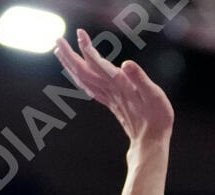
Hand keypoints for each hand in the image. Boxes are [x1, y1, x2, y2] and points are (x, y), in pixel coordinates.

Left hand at [54, 29, 173, 141]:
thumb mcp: (154, 95)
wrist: (151, 142)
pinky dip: (79, 78)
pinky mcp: (111, 103)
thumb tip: (126, 63)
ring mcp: (109, 98)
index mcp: (119, 85)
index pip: (97, 64)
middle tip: (57, 39)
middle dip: (69, 55)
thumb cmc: (157, 118)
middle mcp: (110, 90)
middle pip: (83, 71)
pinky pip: (90, 88)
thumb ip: (140, 79)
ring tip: (60, 52)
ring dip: (70, 65)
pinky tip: (77, 74)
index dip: (87, 48)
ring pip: (83, 79)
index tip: (79, 33)